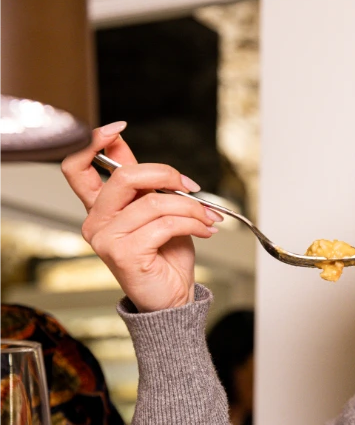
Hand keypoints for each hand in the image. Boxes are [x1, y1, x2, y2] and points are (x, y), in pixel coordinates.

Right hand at [61, 122, 221, 311]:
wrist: (173, 296)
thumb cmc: (165, 255)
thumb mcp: (157, 210)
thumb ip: (143, 182)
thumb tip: (124, 144)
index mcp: (100, 207)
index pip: (76, 168)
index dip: (93, 142)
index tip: (118, 128)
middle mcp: (96, 222)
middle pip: (124, 176)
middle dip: (165, 173)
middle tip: (191, 186)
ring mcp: (106, 239)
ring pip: (153, 201)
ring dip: (190, 206)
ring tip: (207, 216)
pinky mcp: (124, 254)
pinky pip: (164, 224)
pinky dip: (192, 222)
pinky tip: (205, 229)